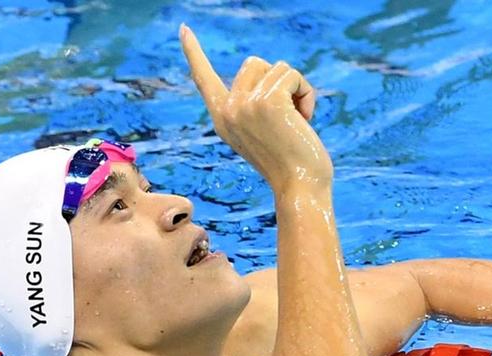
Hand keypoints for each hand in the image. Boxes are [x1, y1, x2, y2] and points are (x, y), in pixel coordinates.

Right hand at [179, 24, 331, 191]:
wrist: (300, 189)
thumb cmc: (291, 166)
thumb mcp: (263, 134)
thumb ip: (255, 108)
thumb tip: (267, 75)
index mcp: (223, 120)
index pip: (203, 79)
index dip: (194, 53)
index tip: (184, 29)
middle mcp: (228, 110)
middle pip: (255, 63)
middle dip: (279, 83)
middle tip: (289, 118)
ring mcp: (245, 105)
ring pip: (277, 68)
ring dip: (296, 90)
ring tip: (298, 121)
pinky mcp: (268, 102)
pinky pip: (293, 75)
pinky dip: (307, 93)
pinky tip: (306, 120)